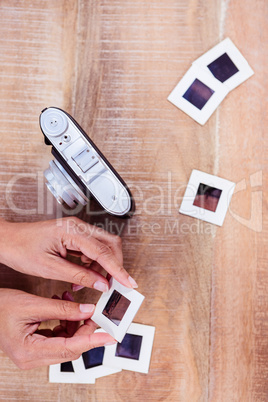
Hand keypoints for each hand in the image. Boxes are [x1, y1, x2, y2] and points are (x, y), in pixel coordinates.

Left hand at [0, 217, 137, 291]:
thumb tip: (100, 283)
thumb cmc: (21, 249)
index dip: (118, 269)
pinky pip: (92, 249)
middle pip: (110, 244)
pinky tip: (83, 276)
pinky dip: (92, 264)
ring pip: (103, 247)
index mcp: (72, 231)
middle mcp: (77, 227)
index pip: (103, 251)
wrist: (6, 240)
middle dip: (115, 265)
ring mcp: (76, 230)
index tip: (129, 282)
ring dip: (102, 267)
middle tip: (115, 284)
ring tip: (90, 283)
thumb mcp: (49, 268)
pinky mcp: (74, 236)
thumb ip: (79, 275)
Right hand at [0, 288, 115, 368]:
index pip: (70, 348)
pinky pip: (57, 338)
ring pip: (65, 342)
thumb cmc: (1, 307)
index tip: (111, 337)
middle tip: (94, 311)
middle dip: (84, 328)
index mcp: (29, 352)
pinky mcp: (34, 346)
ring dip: (73, 322)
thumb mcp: (33, 304)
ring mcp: (33, 354)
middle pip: (70, 348)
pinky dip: (64, 322)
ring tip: (71, 301)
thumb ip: (62, 309)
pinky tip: (63, 306)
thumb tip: (88, 311)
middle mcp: (31, 358)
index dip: (93, 341)